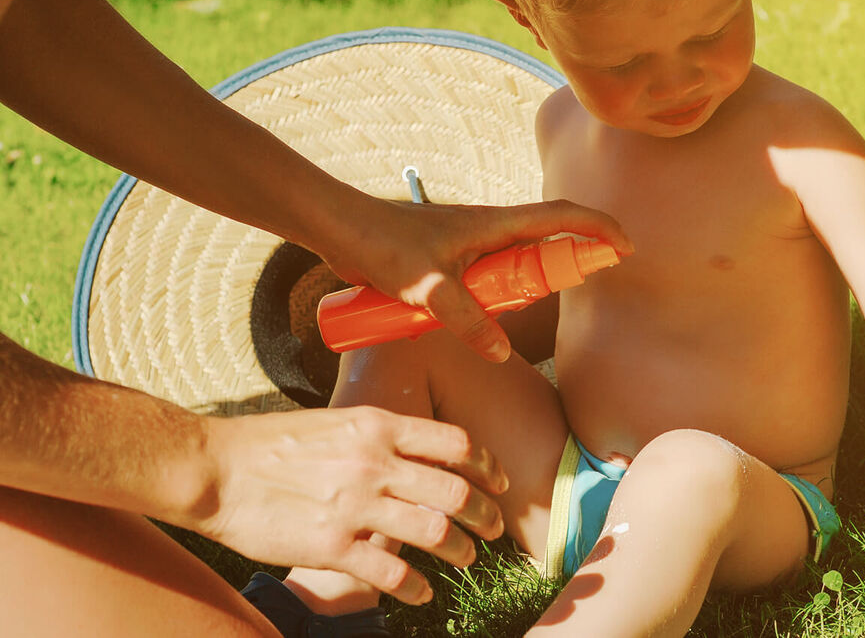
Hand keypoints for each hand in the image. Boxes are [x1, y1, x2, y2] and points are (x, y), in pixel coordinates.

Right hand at [192, 406, 507, 604]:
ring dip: (459, 550)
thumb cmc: (271, 443)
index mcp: (377, 426)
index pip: (456, 445)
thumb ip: (379, 436)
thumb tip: (418, 452)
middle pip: (455, 492)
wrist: (215, 470)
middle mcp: (374, 463)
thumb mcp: (336, 422)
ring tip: (465, 558)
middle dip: (485, 514)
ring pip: (434, 532)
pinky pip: (392, 573)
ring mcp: (355, 506)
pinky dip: (417, 587)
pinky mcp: (332, 547)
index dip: (486, 467)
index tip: (498, 483)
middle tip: (493, 527)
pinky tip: (423, 593)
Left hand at [318, 195, 632, 361]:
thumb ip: (466, 319)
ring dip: (534, 282)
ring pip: (517, 264)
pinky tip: (485, 322)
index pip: (561, 217)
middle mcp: (488, 231)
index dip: (598, 228)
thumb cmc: (381, 244)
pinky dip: (500, 296)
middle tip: (591, 282)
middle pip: (547, 241)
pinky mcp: (450, 261)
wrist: (339, 229)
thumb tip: (502, 351)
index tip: (625, 248)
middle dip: (575, 258)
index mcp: (493, 224)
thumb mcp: (428, 287)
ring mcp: (470, 246)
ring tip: (532, 309)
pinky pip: (488, 280)